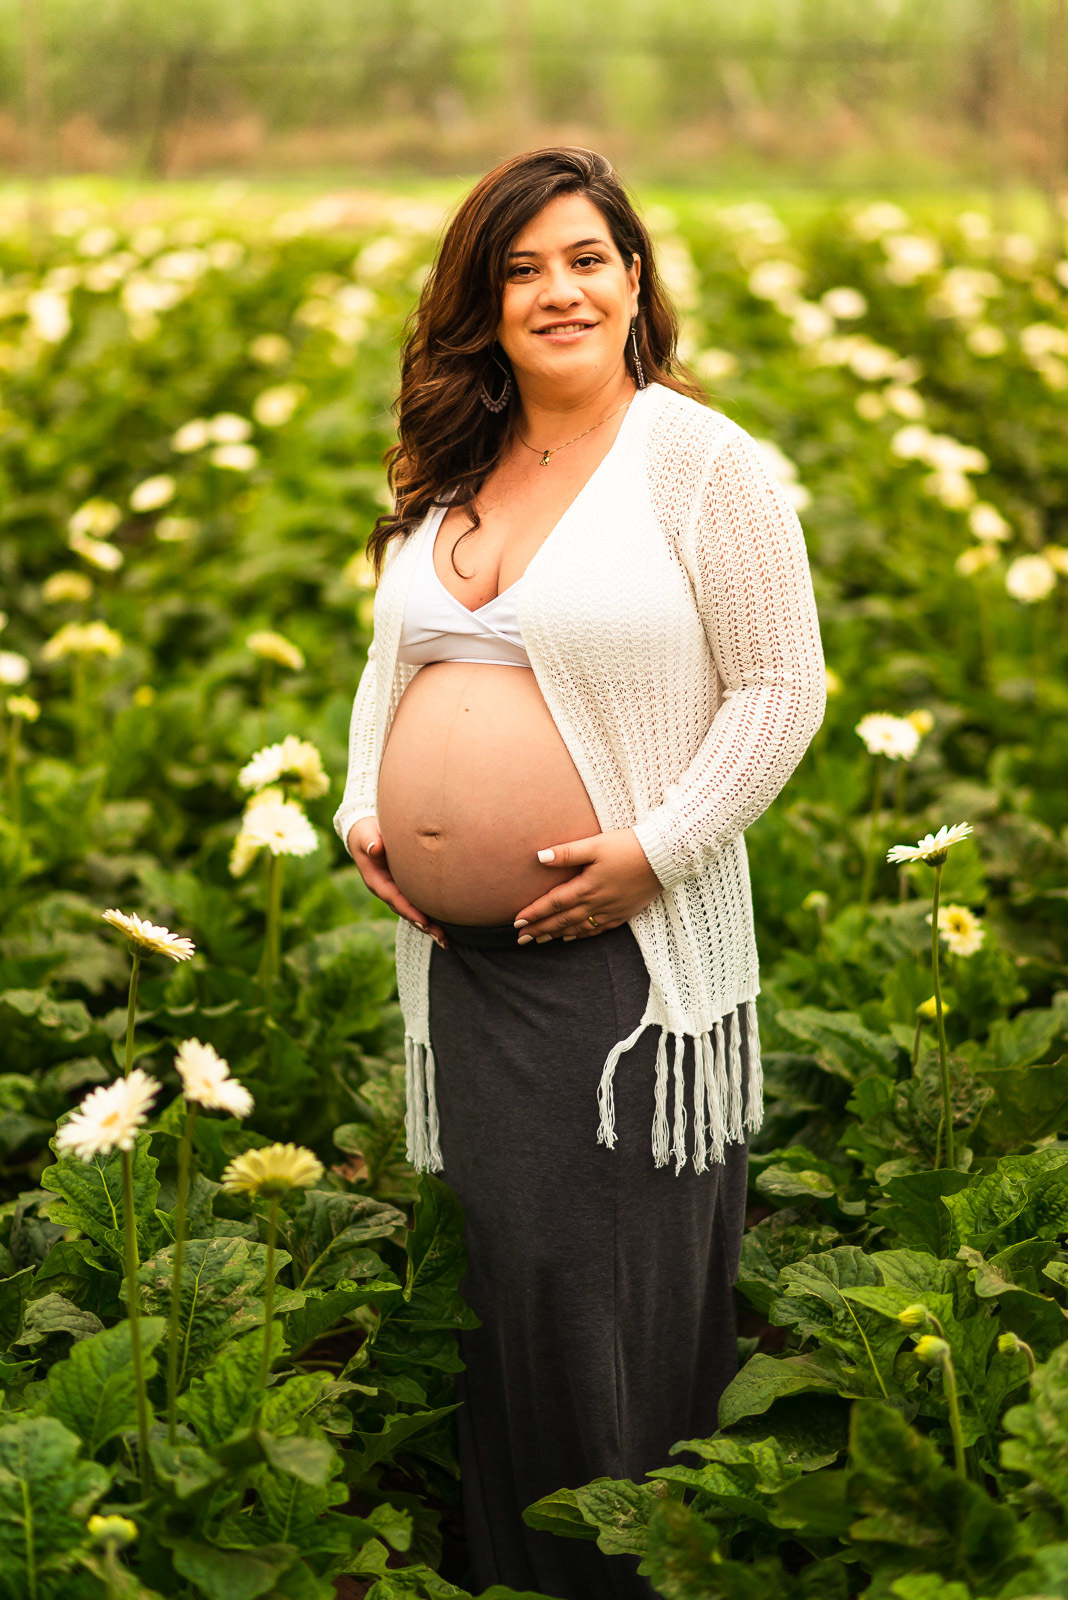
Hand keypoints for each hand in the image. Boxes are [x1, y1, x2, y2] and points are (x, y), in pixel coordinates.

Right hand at [347, 818, 448, 948]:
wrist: (366, 834)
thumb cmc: (366, 834)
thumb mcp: (366, 837)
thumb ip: (370, 842)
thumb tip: (375, 848)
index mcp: (377, 882)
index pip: (395, 899)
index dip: (409, 911)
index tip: (424, 921)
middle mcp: (387, 891)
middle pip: (407, 912)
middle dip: (423, 926)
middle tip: (441, 938)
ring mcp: (397, 891)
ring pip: (414, 912)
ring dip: (429, 927)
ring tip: (446, 940)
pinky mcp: (406, 888)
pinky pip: (418, 905)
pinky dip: (430, 916)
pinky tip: (445, 927)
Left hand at [511, 827, 661, 943]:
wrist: (664, 858)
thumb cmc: (629, 847)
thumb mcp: (596, 844)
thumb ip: (567, 853)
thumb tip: (540, 857)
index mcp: (587, 886)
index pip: (554, 903)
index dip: (534, 913)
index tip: (516, 922)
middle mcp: (596, 903)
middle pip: (561, 920)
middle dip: (539, 930)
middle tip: (520, 939)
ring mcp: (610, 911)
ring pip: (577, 928)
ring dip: (556, 935)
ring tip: (538, 941)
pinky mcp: (623, 913)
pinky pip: (596, 930)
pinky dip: (580, 935)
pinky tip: (570, 937)